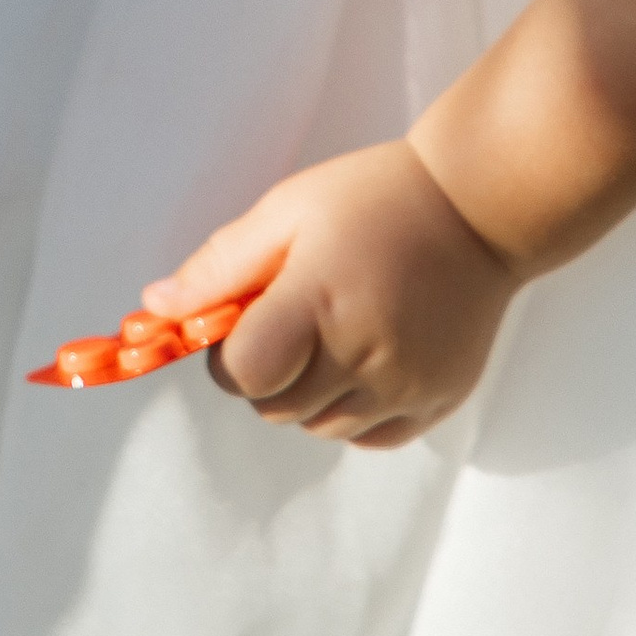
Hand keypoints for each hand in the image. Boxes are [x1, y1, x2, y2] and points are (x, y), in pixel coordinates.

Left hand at [141, 140, 516, 449]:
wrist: (479, 208)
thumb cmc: (374, 197)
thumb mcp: (288, 209)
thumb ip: (220, 267)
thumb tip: (156, 309)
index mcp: (319, 301)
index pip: (243, 374)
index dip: (226, 355)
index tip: (241, 321)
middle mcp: (365, 356)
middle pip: (276, 408)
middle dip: (263, 372)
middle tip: (287, 318)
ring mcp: (406, 386)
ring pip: (320, 427)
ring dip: (306, 393)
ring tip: (330, 331)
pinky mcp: (438, 402)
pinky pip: (369, 437)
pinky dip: (353, 410)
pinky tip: (364, 356)